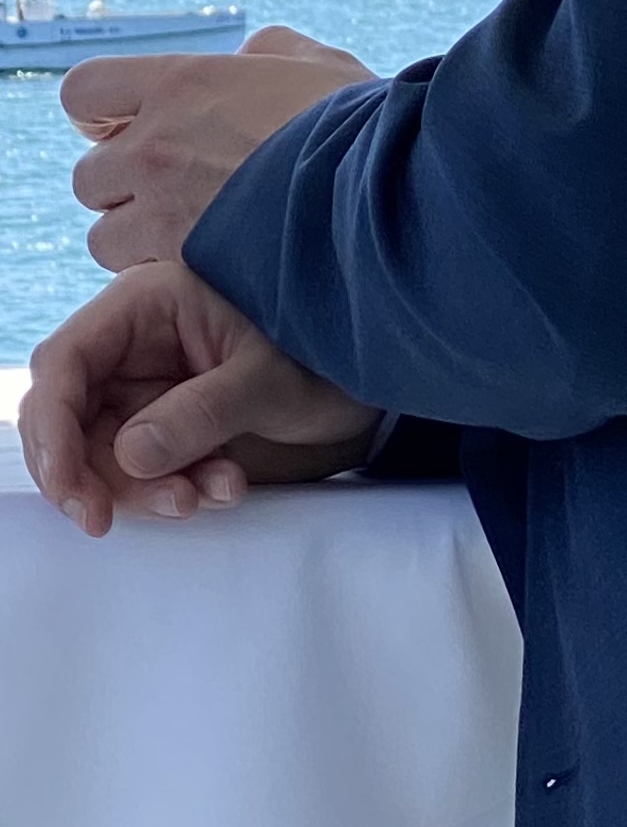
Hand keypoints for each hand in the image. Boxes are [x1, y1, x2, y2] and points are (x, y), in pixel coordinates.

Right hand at [20, 260, 379, 536]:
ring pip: (105, 453)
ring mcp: (150, 389)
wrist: (374, 378)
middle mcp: (135, 347)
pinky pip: (146, 470)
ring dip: (144, 489)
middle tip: (110, 520)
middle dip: (90, 474)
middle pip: (69, 418)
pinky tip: (227, 487)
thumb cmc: (326, 354)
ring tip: (212, 493)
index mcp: (146, 306)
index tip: (73, 491)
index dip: (52, 429)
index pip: (64, 364)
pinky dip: (176, 490)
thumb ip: (202, 413)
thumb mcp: (270, 381)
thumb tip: (128, 456)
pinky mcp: (171, 427)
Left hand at [64, 26, 375, 265]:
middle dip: (126, 187)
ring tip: (195, 241)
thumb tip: (249, 56)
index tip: (131, 129)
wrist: (390, 192)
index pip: (83, 93)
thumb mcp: (317, 62)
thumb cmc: (363, 125)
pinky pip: (140, 277)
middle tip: (176, 195)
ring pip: (105, 237)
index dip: (102, 116)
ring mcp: (164, 210)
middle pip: (89, 176)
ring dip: (139, 239)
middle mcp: (155, 146)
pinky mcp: (183, 265)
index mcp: (180, 84)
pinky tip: (213, 269)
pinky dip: (165, 276)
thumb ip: (267, 52)